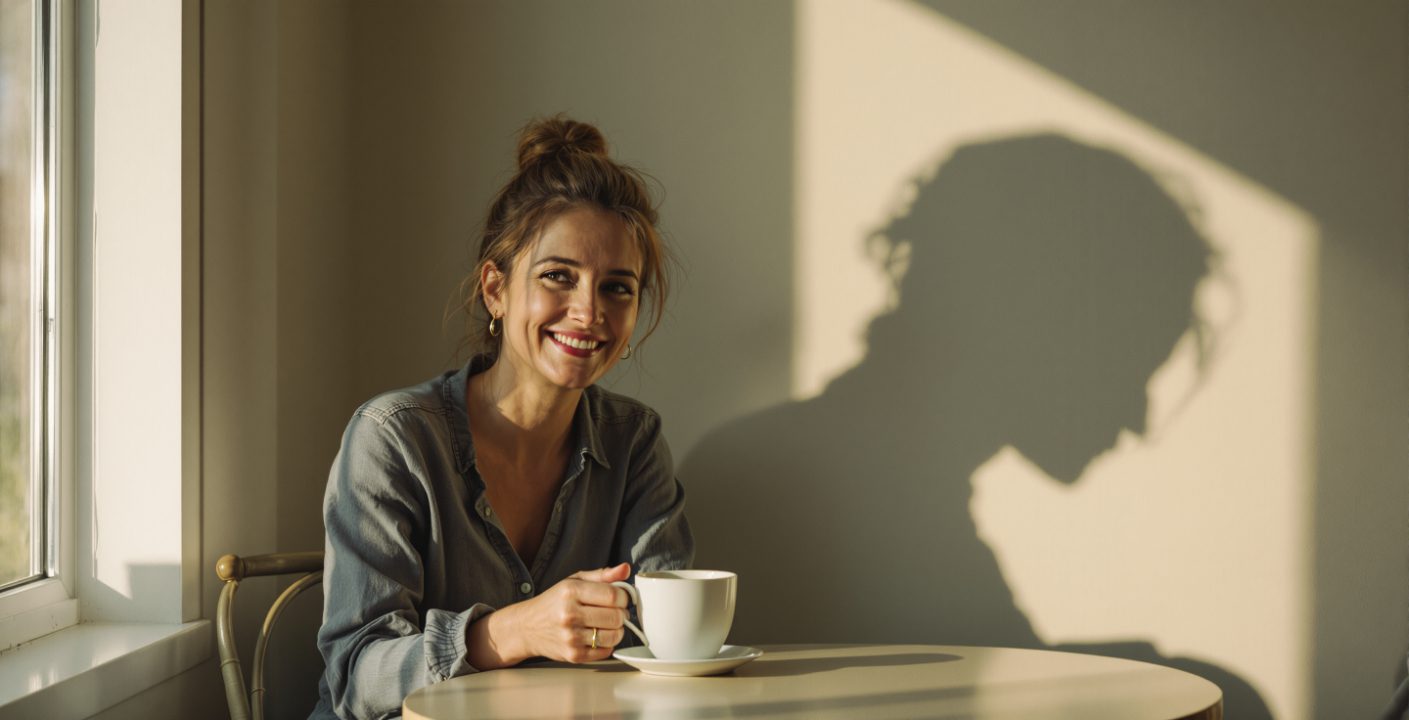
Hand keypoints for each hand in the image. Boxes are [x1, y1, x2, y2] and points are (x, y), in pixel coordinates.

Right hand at [468, 563, 631, 667]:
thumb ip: (602, 575)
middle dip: (621, 614)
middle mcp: (569, 614)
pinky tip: (597, 637)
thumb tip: (626, 569)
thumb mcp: (574, 581)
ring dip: (617, 630)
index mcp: (570, 591)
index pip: (613, 595)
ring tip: (607, 625)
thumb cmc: (554, 602)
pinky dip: (607, 644)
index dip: (624, 597)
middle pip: (616, 616)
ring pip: (614, 636)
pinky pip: (606, 651)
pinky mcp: (573, 655)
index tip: (621, 598)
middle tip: (614, 612)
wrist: (527, 627)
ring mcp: (570, 637)